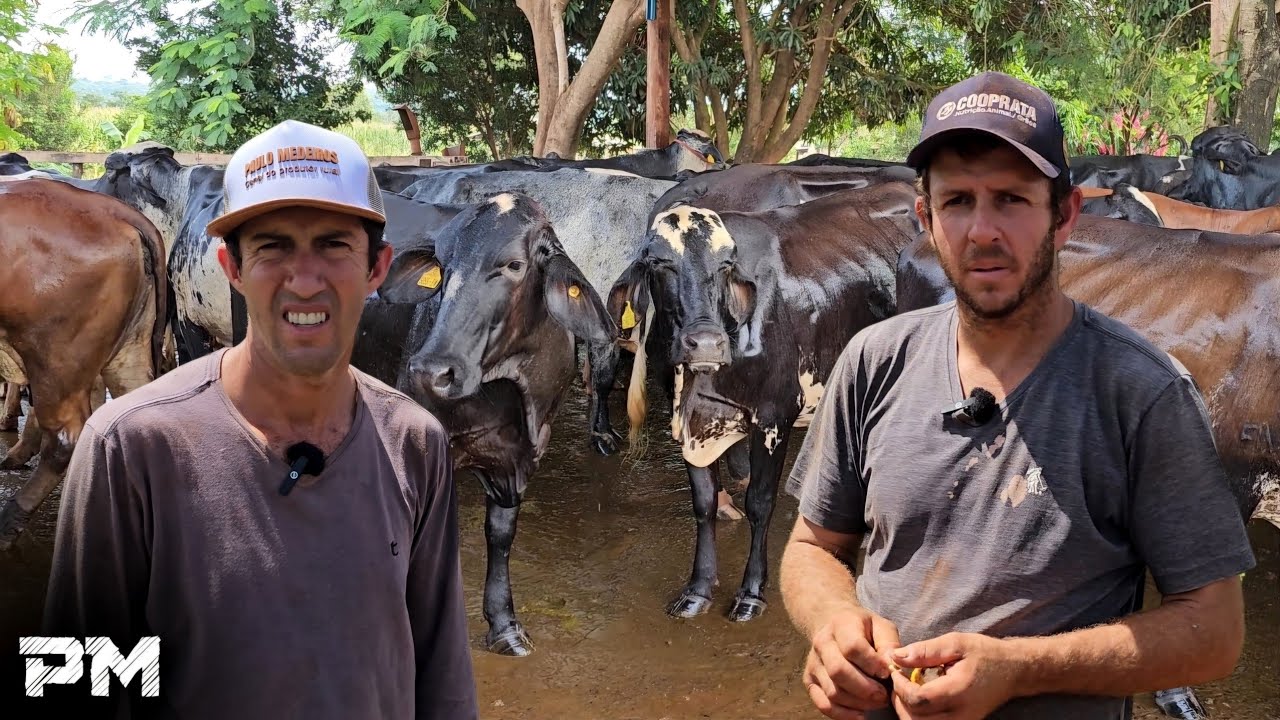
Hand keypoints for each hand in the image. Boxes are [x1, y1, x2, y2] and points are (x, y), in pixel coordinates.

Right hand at [803, 609, 902, 718]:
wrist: (833, 624)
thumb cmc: (864, 629)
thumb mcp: (881, 627)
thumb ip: (889, 645)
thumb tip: (892, 666)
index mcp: (841, 625)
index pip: (853, 647)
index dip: (872, 664)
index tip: (887, 673)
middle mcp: (822, 643)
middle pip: (839, 672)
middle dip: (866, 689)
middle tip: (884, 695)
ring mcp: (813, 663)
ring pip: (833, 691)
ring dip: (859, 703)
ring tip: (877, 702)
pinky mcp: (809, 680)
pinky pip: (823, 704)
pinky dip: (842, 714)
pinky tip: (860, 714)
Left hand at [888, 632, 1021, 719]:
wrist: (1013, 671)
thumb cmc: (985, 653)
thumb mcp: (956, 643)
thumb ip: (925, 651)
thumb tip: (895, 656)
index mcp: (958, 692)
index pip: (918, 700)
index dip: (900, 687)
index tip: (896, 670)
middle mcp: (961, 714)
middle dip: (900, 701)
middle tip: (898, 681)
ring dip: (907, 710)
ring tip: (907, 689)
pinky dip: (919, 715)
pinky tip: (920, 698)